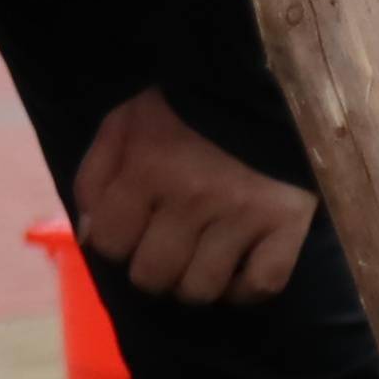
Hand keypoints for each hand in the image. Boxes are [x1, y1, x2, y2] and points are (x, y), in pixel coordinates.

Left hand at [71, 87, 316, 306]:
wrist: (257, 89)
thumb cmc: (180, 111)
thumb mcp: (123, 126)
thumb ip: (94, 178)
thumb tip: (91, 237)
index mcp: (149, 168)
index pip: (110, 244)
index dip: (114, 243)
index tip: (128, 232)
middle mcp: (195, 197)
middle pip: (153, 276)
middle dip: (149, 269)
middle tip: (163, 250)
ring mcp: (244, 214)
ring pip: (202, 289)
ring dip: (193, 283)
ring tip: (197, 261)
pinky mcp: (288, 223)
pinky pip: (262, 285)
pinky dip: (244, 289)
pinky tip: (235, 269)